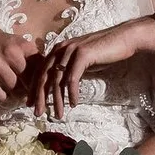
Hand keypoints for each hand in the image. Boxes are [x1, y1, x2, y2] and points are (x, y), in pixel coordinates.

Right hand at [0, 10, 37, 100]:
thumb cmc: (3, 41)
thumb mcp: (20, 43)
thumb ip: (33, 57)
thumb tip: (47, 75)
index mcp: (23, 46)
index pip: (38, 67)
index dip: (43, 80)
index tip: (44, 90)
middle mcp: (10, 53)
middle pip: (27, 78)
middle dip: (31, 90)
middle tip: (33, 98)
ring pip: (12, 86)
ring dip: (16, 94)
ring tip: (19, 97)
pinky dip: (1, 95)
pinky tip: (4, 96)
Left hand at [36, 17, 154, 120]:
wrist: (123, 39)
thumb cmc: (103, 51)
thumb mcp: (81, 61)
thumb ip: (69, 70)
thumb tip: (60, 87)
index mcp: (57, 50)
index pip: (40, 72)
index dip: (35, 89)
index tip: (32, 105)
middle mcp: (60, 48)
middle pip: (44, 76)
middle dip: (40, 97)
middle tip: (38, 113)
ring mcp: (70, 50)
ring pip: (57, 80)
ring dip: (57, 100)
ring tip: (58, 115)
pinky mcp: (82, 54)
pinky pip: (73, 78)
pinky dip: (72, 93)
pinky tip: (73, 103)